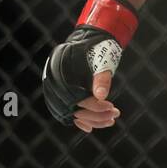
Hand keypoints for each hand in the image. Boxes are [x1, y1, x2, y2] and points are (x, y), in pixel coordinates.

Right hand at [42, 0, 137, 130]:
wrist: (92, 40)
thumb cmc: (99, 48)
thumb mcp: (104, 60)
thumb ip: (102, 77)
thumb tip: (101, 97)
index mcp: (61, 66)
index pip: (74, 95)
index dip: (93, 105)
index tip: (111, 107)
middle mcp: (52, 77)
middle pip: (69, 106)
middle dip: (94, 115)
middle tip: (114, 116)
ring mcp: (53, 85)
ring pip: (67, 112)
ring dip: (89, 119)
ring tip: (109, 121)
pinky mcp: (58, 92)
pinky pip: (65, 111)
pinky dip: (78, 120)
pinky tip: (91, 127)